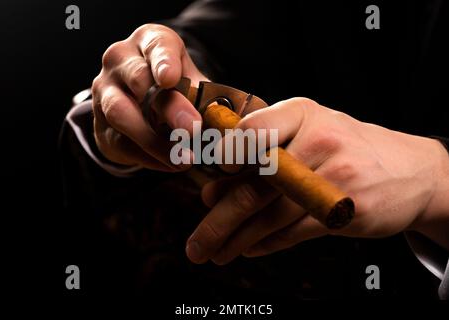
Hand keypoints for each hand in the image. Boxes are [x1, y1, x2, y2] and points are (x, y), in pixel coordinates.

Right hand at [92, 24, 207, 170]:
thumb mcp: (189, 81)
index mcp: (149, 42)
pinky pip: (122, 141)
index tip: (171, 79)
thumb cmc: (170, 87)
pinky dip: (149, 157)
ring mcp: (105, 91)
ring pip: (121, 113)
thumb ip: (203, 96)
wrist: (135, 104)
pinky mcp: (100, 123)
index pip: (157, 46)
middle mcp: (121, 61)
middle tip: (193, 129)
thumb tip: (225, 122)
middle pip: (139, 80)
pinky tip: (171, 165)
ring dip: (154, 140)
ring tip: (184, 159)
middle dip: (168, 107)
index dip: (164, 61)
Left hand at [186, 98, 448, 263]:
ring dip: (236, 240)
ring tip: (214, 253)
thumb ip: (259, 157)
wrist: (410, 170)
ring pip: (271, 215)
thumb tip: (211, 192)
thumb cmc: (344, 148)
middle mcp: (317, 140)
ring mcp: (335, 176)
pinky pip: (293, 232)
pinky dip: (265, 244)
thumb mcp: (306, 133)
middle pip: (255, 185)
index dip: (221, 160)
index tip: (201, 189)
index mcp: (300, 113)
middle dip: (218, 221)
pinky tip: (248, 249)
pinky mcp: (346, 210)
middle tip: (196, 245)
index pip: (250, 133)